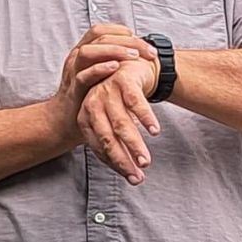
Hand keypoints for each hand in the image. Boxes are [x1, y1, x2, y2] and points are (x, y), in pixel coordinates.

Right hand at [50, 25, 157, 142]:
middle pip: (99, 38)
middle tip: (149, 51)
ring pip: (88, 52)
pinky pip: (83, 76)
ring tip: (134, 56)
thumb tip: (141, 50)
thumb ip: (114, 59)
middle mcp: (77, 57)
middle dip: (127, 41)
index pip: (101, 31)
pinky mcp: (73, 90)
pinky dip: (99, 69)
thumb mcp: (101, 72)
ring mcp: (73, 72)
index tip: (141, 39)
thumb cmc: (89, 92)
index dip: (121, 32)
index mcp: (84, 50)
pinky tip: (115, 67)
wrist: (66, 118)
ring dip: (113, 51)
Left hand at [78, 59, 160, 184]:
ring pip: (121, 124)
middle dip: (123, 160)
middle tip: (138, 176)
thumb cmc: (121, 97)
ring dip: (134, 145)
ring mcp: (107, 92)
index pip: (99, 147)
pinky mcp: (123, 81)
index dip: (115, 164)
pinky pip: (135, 103)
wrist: (130, 64)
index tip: (131, 178)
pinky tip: (155, 131)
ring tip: (146, 161)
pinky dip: (145, 118)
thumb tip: (128, 169)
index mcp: (87, 117)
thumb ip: (116, 140)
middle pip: (108, 138)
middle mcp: (93, 105)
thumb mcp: (114, 117)